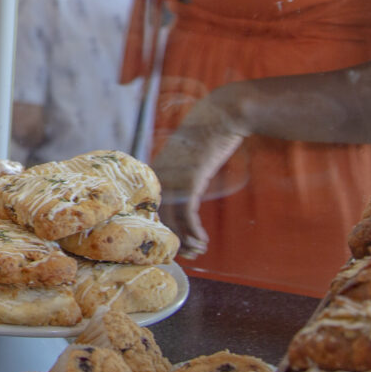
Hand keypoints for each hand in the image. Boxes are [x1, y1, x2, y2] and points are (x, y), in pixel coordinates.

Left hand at [150, 91, 248, 258]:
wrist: (221, 116)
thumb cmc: (205, 136)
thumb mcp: (186, 158)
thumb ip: (179, 175)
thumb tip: (181, 196)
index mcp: (153, 172)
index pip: (150, 208)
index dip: (162, 229)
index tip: (173, 244)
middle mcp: (158, 177)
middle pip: (159, 218)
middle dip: (173, 240)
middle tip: (186, 255)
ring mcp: (172, 179)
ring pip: (173, 221)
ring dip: (187, 240)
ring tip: (198, 251)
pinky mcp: (189, 180)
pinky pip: (188, 215)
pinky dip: (194, 232)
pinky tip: (202, 241)